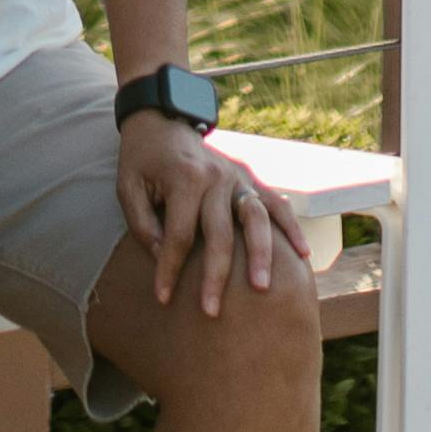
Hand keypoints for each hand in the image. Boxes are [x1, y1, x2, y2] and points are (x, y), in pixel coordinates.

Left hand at [115, 115, 314, 319]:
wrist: (163, 120)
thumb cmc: (141, 159)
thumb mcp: (127, 187)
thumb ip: (143, 224)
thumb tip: (165, 257)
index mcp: (184, 178)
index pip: (179, 235)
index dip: (170, 269)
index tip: (162, 298)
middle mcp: (217, 177)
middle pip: (220, 235)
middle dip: (215, 276)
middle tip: (211, 311)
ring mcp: (239, 177)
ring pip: (256, 220)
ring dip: (261, 255)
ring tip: (263, 288)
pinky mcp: (251, 179)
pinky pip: (276, 205)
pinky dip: (291, 228)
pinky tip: (302, 254)